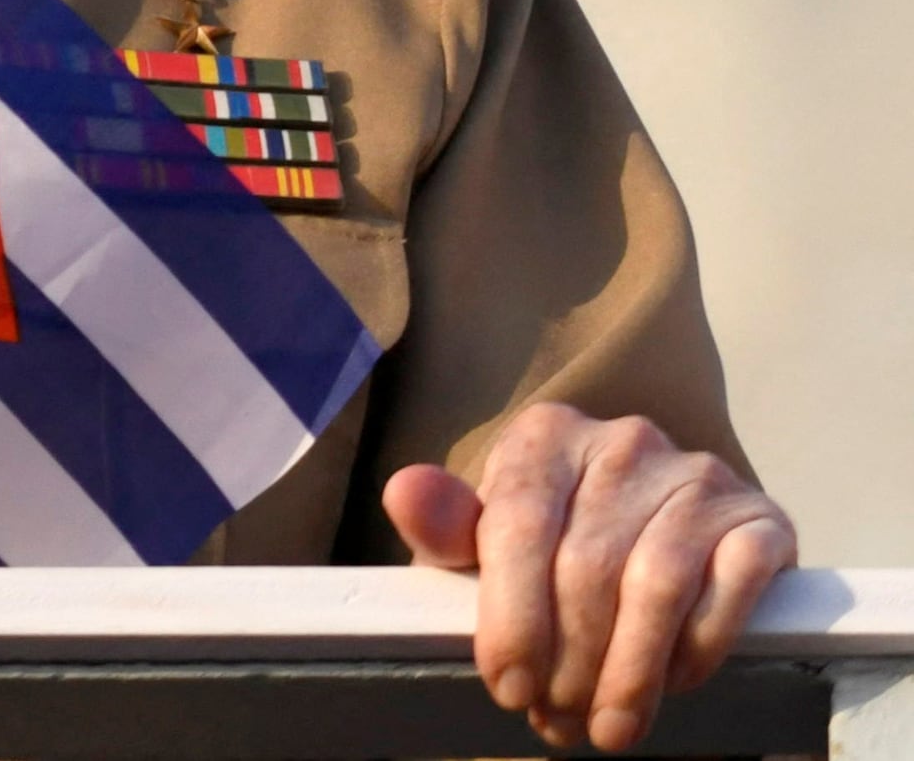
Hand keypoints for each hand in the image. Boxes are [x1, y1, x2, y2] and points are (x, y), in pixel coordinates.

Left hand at [392, 407, 795, 752]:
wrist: (653, 530)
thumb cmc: (552, 543)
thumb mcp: (487, 538)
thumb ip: (446, 526)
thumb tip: (405, 493)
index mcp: (545, 436)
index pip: (517, 524)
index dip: (511, 618)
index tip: (509, 690)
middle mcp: (624, 441)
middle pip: (585, 566)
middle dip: (569, 660)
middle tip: (558, 722)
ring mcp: (699, 476)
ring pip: (656, 584)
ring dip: (630, 672)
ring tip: (608, 728)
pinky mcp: (760, 519)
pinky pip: (732, 590)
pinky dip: (698, 647)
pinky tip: (673, 686)